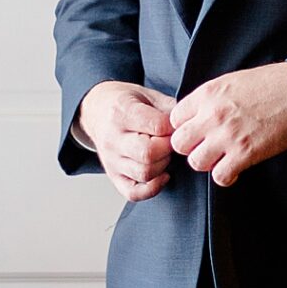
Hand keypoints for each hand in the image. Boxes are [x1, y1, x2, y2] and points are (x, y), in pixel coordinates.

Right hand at [78, 81, 176, 201]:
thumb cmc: (127, 103)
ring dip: (163, 166)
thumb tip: (189, 126)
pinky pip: (134, 192)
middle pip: (149, 154)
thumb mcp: (148, 94)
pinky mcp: (113, 176)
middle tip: (171, 142)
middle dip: (169, 149)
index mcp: (121, 112)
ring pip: (144, 174)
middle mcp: (113, 138)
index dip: (174, 129)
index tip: (177, 126)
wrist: (97, 111)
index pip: (157, 127)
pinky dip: (153, 188)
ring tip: (164, 154)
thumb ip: (169, 108)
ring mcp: (111, 160)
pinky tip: (162, 174)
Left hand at [168, 62, 286, 187]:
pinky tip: (234, 169)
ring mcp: (228, 135)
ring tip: (220, 158)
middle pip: (179, 143)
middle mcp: (212, 115)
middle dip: (190, 148)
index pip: (174, 119)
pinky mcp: (245, 153)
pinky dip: (225, 176)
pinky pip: (220, 176)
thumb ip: (209, 99)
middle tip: (205, 148)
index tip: (197, 132)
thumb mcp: (230, 82)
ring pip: (196, 162)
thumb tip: (195, 116)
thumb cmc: (269, 84)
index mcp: (207, 94)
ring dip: (207, 163)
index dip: (185, 128)